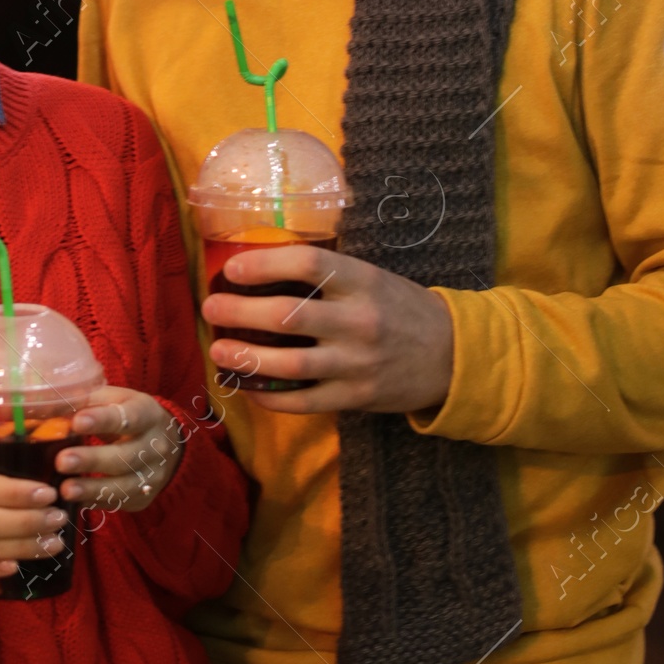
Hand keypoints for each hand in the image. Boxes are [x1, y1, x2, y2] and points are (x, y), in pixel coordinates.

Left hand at [54, 387, 181, 514]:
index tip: (77, 422)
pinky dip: (94, 502)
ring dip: (92, 489)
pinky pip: (118, 502)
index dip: (102, 421)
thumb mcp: (113, 401)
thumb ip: (83, 402)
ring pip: (123, 486)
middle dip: (92, 460)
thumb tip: (43, 406)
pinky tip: (73, 501)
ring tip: (65, 489)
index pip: (127, 417)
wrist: (165, 444)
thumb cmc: (126, 416)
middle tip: (62, 461)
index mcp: (146, 413)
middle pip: (126, 456)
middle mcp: (155, 446)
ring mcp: (152, 475)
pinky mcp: (143, 497)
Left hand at [202, 246, 454, 415]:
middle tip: (211, 308)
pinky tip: (247, 387)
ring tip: (219, 350)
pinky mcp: (355, 397)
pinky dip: (269, 396)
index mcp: (363, 281)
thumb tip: (261, 266)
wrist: (452, 355)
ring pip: (289, 363)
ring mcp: (357, 363)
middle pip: (288, 315)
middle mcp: (359, 320)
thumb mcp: (371, 278)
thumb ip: (328, 275)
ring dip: (246, 358)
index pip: (309, 263)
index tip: (232, 269)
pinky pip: (302, 400)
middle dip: (240, 312)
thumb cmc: (399, 308)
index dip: (265, 264)